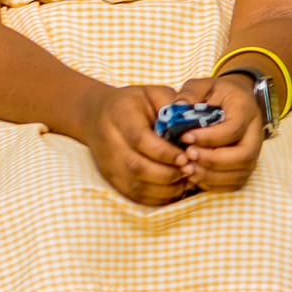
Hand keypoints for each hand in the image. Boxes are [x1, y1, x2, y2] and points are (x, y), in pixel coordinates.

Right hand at [73, 82, 194, 205]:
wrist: (96, 115)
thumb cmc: (134, 103)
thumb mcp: (154, 94)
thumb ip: (173, 107)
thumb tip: (195, 126)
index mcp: (120, 116)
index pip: (140, 139)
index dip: (164, 152)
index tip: (186, 156)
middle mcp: (109, 143)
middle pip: (137, 167)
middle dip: (168, 173)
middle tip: (190, 170)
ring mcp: (108, 164)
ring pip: (136, 186)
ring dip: (165, 188)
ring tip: (187, 180)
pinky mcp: (111, 179)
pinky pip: (134, 196)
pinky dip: (157, 197)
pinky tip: (175, 189)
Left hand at [170, 70, 267, 192]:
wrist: (236, 101)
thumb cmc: (217, 94)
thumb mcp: (203, 85)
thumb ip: (190, 93)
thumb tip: (177, 108)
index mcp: (246, 110)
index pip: (233, 130)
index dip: (208, 137)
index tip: (185, 137)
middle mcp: (255, 133)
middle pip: (243, 156)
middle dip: (212, 161)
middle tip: (187, 156)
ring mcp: (253, 152)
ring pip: (240, 174)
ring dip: (211, 176)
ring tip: (187, 168)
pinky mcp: (246, 166)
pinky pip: (234, 184)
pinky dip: (214, 185)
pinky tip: (195, 176)